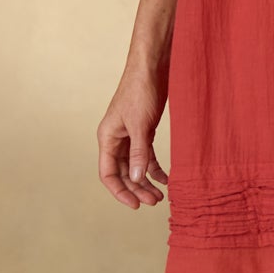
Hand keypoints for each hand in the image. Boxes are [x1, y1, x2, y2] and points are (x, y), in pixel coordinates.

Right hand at [98, 65, 170, 208]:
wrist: (153, 67)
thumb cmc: (141, 90)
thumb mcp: (140, 125)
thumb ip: (138, 152)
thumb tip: (136, 177)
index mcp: (107, 137)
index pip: (107, 174)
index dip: (120, 192)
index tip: (135, 205)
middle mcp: (116, 139)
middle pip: (122, 172)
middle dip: (137, 189)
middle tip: (154, 202)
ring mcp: (130, 135)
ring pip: (135, 166)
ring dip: (146, 181)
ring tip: (161, 196)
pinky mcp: (143, 130)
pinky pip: (146, 155)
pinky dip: (155, 168)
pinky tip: (166, 179)